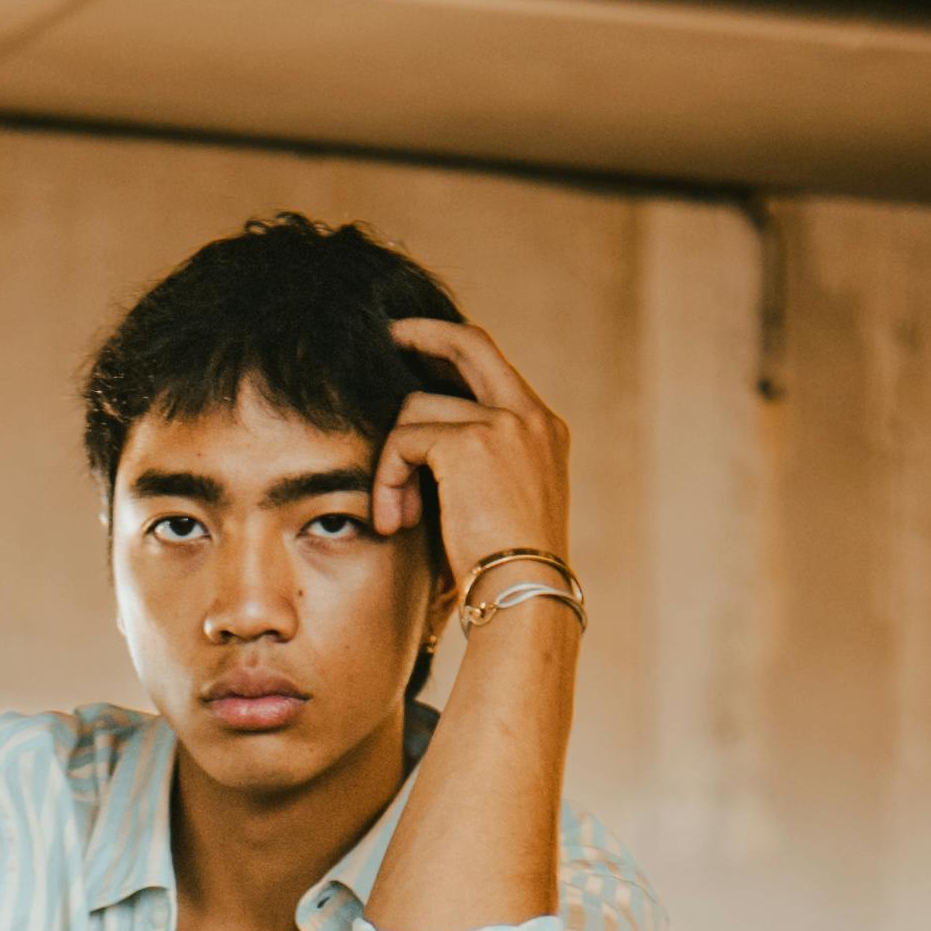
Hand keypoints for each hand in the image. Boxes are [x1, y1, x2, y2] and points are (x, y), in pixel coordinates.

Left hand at [374, 314, 570, 589]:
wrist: (525, 597)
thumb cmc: (507, 572)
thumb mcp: (502, 505)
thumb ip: (477, 464)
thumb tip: (422, 444)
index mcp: (543, 430)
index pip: (494, 366)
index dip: (452, 350)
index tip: (417, 348)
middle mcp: (530, 417)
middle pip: (469, 343)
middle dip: (421, 333)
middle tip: (387, 336)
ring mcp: (504, 424)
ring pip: (417, 406)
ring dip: (392, 461)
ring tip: (395, 514)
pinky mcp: (469, 443)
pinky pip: (403, 440)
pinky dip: (386, 479)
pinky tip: (393, 522)